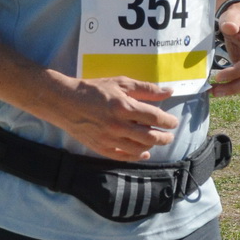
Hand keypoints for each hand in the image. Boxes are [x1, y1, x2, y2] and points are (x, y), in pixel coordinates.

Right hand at [50, 75, 177, 159]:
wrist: (65, 102)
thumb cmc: (93, 90)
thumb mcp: (120, 83)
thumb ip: (146, 88)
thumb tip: (169, 92)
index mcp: (124, 106)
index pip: (154, 117)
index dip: (168, 121)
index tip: (173, 122)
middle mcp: (118, 125)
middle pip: (150, 137)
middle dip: (164, 137)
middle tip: (169, 135)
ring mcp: (108, 138)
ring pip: (138, 149)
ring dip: (152, 147)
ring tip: (156, 142)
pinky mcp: (100, 147)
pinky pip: (123, 156)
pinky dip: (136, 156)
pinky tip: (143, 153)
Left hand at [210, 1, 239, 95]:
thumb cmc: (238, 17)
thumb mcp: (233, 16)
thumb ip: (231, 21)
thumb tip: (229, 27)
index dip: (234, 73)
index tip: (218, 77)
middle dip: (232, 87)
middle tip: (213, 91)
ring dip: (231, 90)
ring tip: (214, 92)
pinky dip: (232, 87)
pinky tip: (219, 89)